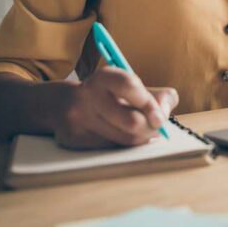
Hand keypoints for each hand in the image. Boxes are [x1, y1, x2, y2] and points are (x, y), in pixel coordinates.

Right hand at [54, 66, 178, 149]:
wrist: (63, 105)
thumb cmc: (108, 96)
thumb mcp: (131, 87)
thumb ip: (157, 96)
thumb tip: (164, 113)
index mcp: (104, 78)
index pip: (129, 86)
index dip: (149, 103)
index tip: (161, 116)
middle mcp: (87, 95)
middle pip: (131, 121)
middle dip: (151, 127)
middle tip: (156, 126)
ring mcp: (78, 119)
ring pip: (125, 139)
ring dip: (141, 137)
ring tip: (141, 130)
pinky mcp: (74, 139)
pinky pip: (112, 149)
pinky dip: (124, 144)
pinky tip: (120, 134)